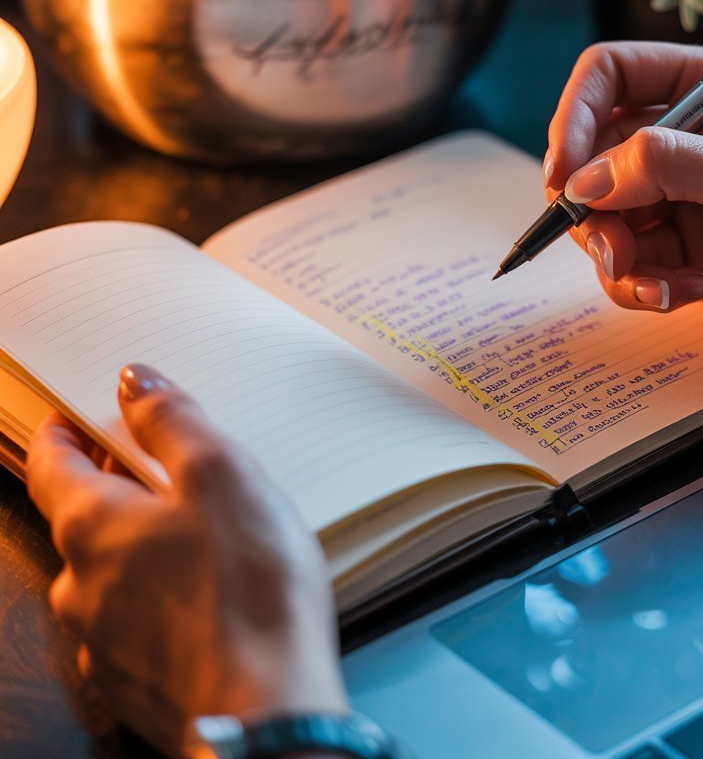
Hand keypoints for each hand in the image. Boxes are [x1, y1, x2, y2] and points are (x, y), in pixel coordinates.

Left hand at [26, 364, 346, 756]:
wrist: (264, 709)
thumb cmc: (248, 584)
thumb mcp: (221, 474)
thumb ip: (171, 422)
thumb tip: (133, 380)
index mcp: (92, 526)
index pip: (51, 465)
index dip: (60, 435)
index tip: (70, 418)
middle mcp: (80, 584)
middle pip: (81, 520)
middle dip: (113, 488)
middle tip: (157, 467)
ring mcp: (101, 639)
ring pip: (109, 574)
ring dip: (138, 546)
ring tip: (197, 534)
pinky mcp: (132, 679)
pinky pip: (133, 621)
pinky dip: (157, 596)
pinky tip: (203, 596)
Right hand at [545, 41, 702, 384]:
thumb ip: (661, 167)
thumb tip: (582, 182)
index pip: (611, 77)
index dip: (575, 118)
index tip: (564, 173)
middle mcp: (689, 139)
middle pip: (595, 159)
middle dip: (597, 211)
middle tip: (615, 248)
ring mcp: (685, 198)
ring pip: (606, 221)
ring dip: (623, 259)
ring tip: (666, 283)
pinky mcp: (686, 251)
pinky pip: (631, 266)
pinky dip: (647, 286)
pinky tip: (692, 293)